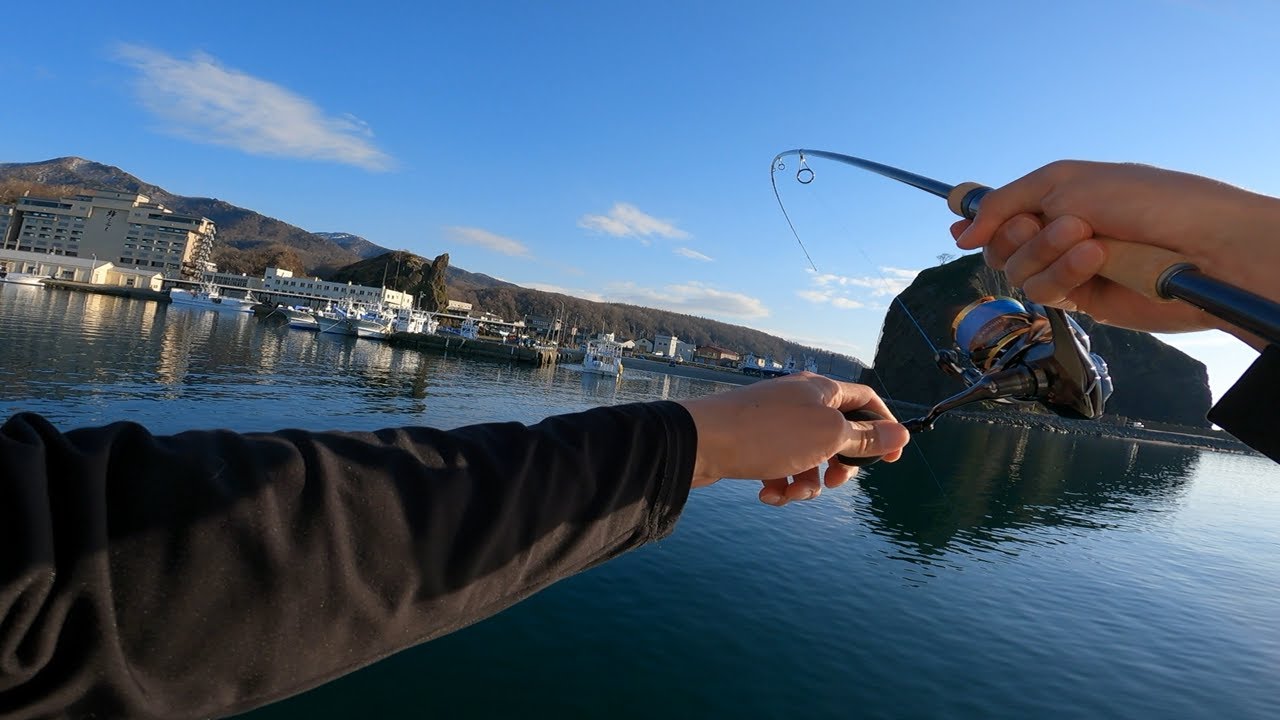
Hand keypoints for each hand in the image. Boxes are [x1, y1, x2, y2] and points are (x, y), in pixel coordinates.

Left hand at [677, 372, 909, 506]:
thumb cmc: (767, 434)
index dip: (884, 428)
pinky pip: (781, 468)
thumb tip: (902, 434)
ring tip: (791, 493)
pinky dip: (780, 485)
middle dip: (841, 464)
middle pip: (838, 435)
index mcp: (821, 390)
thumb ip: (865, 437)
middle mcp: (799, 401)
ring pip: (809, 458)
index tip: (891, 460)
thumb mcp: (827, 436)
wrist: (700, 442)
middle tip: (835, 481)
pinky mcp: (754, 444)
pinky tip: (768, 495)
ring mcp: (775, 423)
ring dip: (807, 483)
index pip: (866, 401)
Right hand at [952, 160, 1279, 340]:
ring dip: (1046, 252)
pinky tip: (1096, 259)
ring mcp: (1068, 266)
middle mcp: (1057, 231)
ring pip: (1017, 271)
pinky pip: (1044, 291)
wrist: (1198, 244)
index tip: (959, 222)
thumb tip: (960, 232)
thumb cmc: (1145, 199)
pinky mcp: (1081, 299)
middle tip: (1048, 222)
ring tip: (1088, 238)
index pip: (999, 210)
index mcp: (1055, 195)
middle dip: (1017, 234)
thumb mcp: (1063, 182)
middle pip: (998, 245)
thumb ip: (1003, 203)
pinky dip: (1064, 273)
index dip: (977, 217)